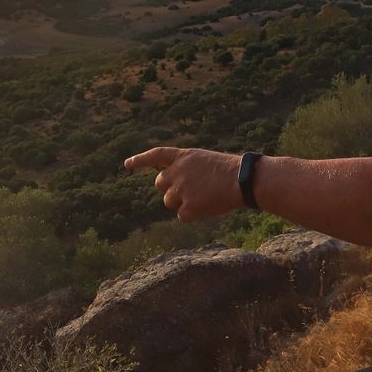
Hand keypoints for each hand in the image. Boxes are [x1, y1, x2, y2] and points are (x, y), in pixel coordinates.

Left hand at [123, 147, 244, 221]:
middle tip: (190, 191)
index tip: (127, 164)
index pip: (157, 155)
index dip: (141, 160)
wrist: (244, 181)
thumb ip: (188, 170)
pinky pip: (183, 216)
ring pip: (170, 201)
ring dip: (182, 203)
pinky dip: (194, 215)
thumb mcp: (206, 161)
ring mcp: (181, 189)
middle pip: (160, 184)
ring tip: (204, 197)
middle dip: (171, 189)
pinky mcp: (188, 207)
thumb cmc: (232, 172)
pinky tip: (209, 207)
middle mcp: (177, 171)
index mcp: (184, 156)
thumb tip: (177, 187)